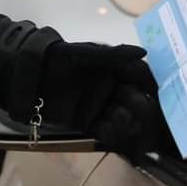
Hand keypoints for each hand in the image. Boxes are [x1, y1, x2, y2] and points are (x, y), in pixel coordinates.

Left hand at [38, 42, 164, 159]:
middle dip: (138, 106)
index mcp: (114, 69)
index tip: (155, 90)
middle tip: (136, 106)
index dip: (147, 85)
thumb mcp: (88, 54)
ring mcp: (100, 107)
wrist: (31, 76)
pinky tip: (110, 129)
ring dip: (126, 120)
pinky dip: (111, 133)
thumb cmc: (61, 58)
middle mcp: (111, 89)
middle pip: (133, 101)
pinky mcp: (88, 123)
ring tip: (121, 116)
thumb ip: (115, 54)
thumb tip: (143, 52)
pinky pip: (106, 132)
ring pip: (122, 118)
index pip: (138, 78)